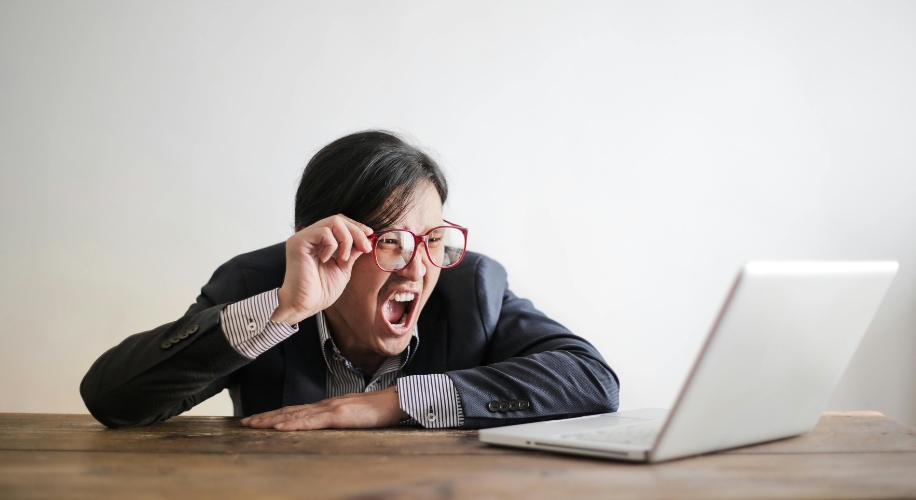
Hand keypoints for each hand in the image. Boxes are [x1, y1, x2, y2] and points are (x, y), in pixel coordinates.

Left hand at [240, 386, 408, 430]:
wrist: (397, 401)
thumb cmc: (379, 409)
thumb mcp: (353, 416)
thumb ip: (338, 419)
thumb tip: (325, 426)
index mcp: (328, 406)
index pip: (296, 410)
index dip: (276, 414)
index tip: (258, 419)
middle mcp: (325, 405)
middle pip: (290, 410)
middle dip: (266, 417)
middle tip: (245, 422)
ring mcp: (331, 409)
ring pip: (296, 415)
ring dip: (272, 420)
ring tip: (254, 424)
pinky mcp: (340, 415)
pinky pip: (312, 421)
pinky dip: (294, 424)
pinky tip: (280, 427)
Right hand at [270, 215, 372, 324]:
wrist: (305, 305)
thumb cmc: (320, 291)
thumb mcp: (343, 268)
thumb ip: (351, 252)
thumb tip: (365, 239)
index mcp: (318, 242)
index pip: (339, 223)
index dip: (356, 226)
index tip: (369, 235)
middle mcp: (309, 236)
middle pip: (338, 219)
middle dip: (356, 232)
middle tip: (365, 247)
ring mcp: (303, 238)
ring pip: (333, 222)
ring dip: (346, 240)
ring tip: (343, 259)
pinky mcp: (298, 242)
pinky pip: (323, 232)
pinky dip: (332, 245)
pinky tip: (327, 259)